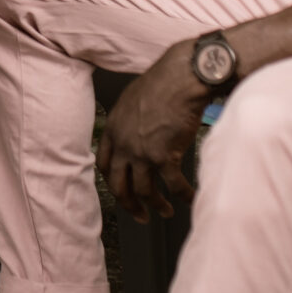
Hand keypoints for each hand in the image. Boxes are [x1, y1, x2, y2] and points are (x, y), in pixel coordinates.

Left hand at [101, 40, 210, 219]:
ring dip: (156, 205)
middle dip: (129, 204)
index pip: (103, 164)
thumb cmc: (162, 83)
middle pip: (119, 185)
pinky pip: (173, 185)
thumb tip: (136, 132)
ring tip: (166, 211)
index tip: (120, 190)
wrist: (180, 78)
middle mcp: (123, 144)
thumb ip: (129, 121)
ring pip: (144, 191)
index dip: (112, 181)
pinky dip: (182, 194)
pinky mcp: (165, 156)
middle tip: (140, 214)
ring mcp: (142, 152)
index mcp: (113, 129)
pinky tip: (188, 197)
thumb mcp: (133, 100)